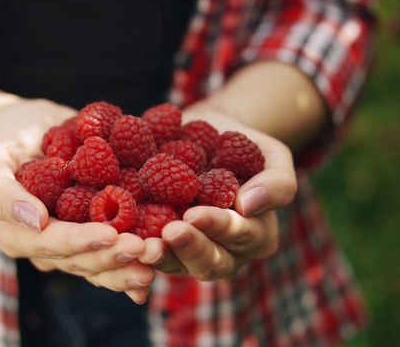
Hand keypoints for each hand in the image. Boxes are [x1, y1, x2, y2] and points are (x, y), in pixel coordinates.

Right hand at [0, 97, 153, 302]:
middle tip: (147, 250)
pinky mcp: (95, 228)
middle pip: (82, 260)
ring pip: (102, 261)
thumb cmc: (4, 139)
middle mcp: (48, 245)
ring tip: (160, 255)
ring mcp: (73, 239)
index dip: (80, 242)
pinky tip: (163, 259)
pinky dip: (137, 255)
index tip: (110, 235)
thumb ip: (1, 192)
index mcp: (18, 235)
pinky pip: (116, 246)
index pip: (51, 244)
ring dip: (131, 263)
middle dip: (114, 257)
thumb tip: (34, 221)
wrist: (30, 126)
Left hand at [139, 107, 296, 279]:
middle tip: (170, 232)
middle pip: (211, 262)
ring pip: (179, 266)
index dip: (219, 228)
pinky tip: (124, 242)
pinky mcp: (162, 243)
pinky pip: (152, 255)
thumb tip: (247, 205)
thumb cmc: (246, 146)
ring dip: (162, 258)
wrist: (206, 134)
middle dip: (190, 248)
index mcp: (256, 236)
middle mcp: (225, 252)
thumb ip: (276, 183)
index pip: (241, 238)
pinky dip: (139, 251)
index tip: (196, 213)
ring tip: (145, 247)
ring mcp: (191, 252)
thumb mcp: (273, 157)